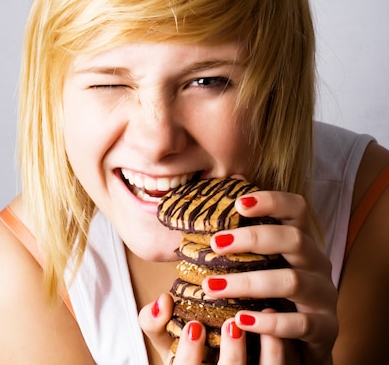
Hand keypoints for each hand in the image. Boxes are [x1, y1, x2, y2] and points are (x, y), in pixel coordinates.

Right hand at [140, 294, 282, 363]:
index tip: (195, 327)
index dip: (191, 356)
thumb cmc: (194, 354)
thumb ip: (155, 322)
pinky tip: (283, 322)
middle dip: (234, 356)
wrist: (230, 361)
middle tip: (233, 323)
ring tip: (267, 313)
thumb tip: (162, 300)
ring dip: (271, 351)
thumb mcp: (169, 342)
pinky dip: (289, 348)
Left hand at [202, 190, 337, 363]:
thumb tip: (219, 192)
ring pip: (292, 281)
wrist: (300, 345)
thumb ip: (241, 237)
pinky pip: (299, 324)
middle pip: (294, 239)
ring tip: (212, 288)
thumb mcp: (259, 264)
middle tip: (215, 243)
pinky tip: (241, 320)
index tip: (237, 203)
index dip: (271, 200)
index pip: (296, 208)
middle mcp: (317, 262)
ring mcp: (324, 295)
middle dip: (253, 238)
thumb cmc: (271, 295)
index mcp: (301, 241)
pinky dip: (269, 322)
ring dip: (248, 282)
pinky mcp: (325, 329)